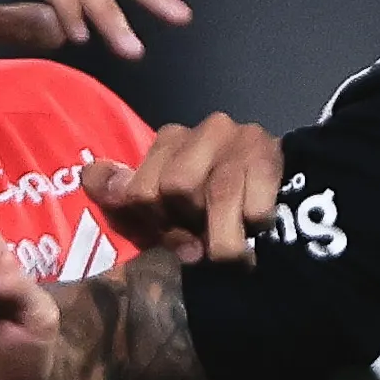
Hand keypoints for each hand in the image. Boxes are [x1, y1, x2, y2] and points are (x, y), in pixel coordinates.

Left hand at [81, 115, 284, 262]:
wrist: (288, 212)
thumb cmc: (210, 217)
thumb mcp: (157, 213)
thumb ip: (119, 195)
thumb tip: (91, 175)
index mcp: (170, 140)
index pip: (139, 190)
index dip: (152, 224)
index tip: (170, 234)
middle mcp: (206, 128)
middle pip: (175, 186)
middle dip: (187, 226)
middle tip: (202, 239)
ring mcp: (241, 138)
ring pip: (215, 196)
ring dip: (222, 240)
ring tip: (232, 251)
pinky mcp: (273, 154)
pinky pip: (253, 206)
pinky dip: (253, 229)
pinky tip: (257, 227)